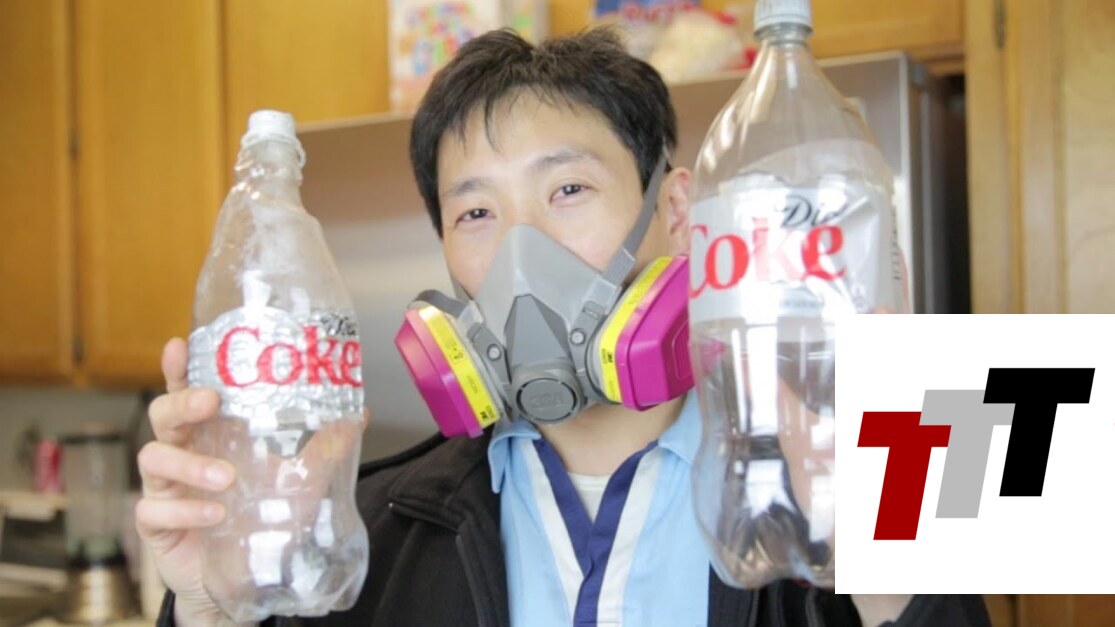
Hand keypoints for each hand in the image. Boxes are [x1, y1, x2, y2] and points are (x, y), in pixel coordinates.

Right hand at [135, 338, 370, 625]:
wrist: (240, 580)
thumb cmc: (261, 519)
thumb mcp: (299, 481)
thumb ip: (325, 448)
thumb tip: (359, 413)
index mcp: (210, 433)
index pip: (188, 391)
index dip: (179, 368)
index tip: (179, 345)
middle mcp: (182, 452)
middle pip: (162, 414)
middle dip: (182, 403)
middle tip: (210, 403)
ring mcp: (164, 488)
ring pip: (154, 459)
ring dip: (190, 465)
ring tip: (226, 478)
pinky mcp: (155, 524)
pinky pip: (154, 510)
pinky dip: (185, 510)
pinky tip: (214, 515)